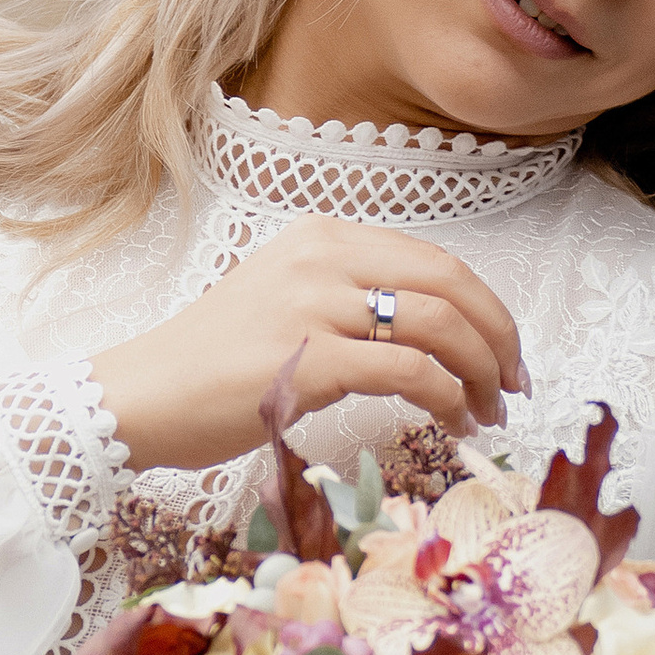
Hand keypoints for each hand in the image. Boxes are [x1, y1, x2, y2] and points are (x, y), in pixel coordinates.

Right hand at [89, 223, 524, 473]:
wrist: (141, 395)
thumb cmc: (213, 363)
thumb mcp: (287, 302)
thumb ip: (352, 299)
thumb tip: (434, 333)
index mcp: (323, 236)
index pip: (432, 259)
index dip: (485, 306)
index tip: (505, 352)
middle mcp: (322, 257)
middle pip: (449, 283)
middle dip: (499, 336)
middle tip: (514, 384)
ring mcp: (314, 305)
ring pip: (438, 324)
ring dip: (480, 373)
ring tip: (487, 411)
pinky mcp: (307, 359)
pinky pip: (408, 370)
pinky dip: (446, 395)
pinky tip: (453, 419)